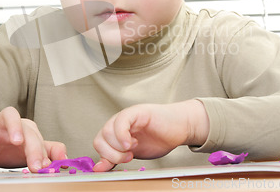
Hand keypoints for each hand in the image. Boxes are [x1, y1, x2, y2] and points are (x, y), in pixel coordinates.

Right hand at [0, 107, 66, 171]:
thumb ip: (46, 153)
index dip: (46, 154)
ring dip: (15, 126)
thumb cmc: (5, 149)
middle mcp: (17, 124)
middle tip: (36, 165)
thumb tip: (65, 158)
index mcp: (30, 131)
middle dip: (34, 148)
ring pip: (10, 115)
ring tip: (18, 142)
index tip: (49, 168)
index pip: (41, 140)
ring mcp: (0, 123)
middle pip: (29, 130)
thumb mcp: (26, 154)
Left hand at [92, 100, 208, 171]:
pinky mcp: (136, 112)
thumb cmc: (160, 138)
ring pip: (107, 131)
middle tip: (128, 156)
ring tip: (133, 148)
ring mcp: (126, 116)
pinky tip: (131, 143)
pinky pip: (121, 121)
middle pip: (100, 139)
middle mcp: (117, 123)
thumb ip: (116, 158)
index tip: (120, 163)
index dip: (106, 158)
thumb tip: (98, 168)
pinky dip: (122, 135)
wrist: (180, 127)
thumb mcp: (134, 153)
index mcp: (115, 133)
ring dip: (118, 147)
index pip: (99, 144)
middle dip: (113, 154)